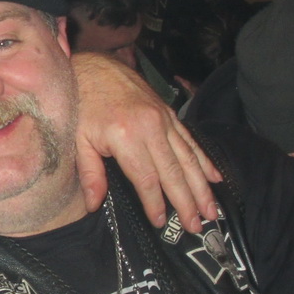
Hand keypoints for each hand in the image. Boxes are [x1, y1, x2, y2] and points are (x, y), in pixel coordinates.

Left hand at [72, 53, 220, 232]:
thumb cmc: (81, 104)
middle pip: (173, 172)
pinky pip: (190, 141)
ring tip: (211, 211)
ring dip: (202, 187)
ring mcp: (163, 119)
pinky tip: (215, 178)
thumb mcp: (78, 139)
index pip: (146, 178)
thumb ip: (89, 173)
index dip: (154, 202)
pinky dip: (204, 160)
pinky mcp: (169, 113)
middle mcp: (150, 128)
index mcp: (125, 136)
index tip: (159, 222)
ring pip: (188, 158)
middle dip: (186, 202)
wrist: (94, 67)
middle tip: (196, 226)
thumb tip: (93, 204)